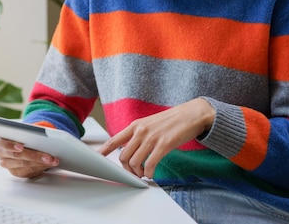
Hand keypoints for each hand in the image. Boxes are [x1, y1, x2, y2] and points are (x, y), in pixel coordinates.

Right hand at [0, 134, 58, 177]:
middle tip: (48, 156)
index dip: (11, 146)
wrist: (17, 141)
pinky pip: (27, 171)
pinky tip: (47, 164)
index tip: (21, 147)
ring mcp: (6, 164)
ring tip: (52, 160)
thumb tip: (40, 133)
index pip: (3, 144)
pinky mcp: (14, 171)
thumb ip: (24, 130)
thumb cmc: (18, 133)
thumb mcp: (18, 129)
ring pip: (24, 165)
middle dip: (34, 156)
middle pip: (17, 156)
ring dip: (40, 163)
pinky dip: (39, 167)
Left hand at [98, 98, 214, 178]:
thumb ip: (139, 134)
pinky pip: (150, 164)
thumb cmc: (171, 121)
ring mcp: (151, 138)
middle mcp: (140, 131)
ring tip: (144, 174)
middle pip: (123, 156)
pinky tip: (152, 173)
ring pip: (134, 162)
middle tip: (134, 173)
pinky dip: (149, 173)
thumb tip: (130, 149)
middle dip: (126, 169)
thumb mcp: (150, 123)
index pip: (115, 140)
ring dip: (138, 173)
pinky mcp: (164, 145)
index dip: (104, 150)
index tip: (97, 158)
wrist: (191, 114)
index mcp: (135, 125)